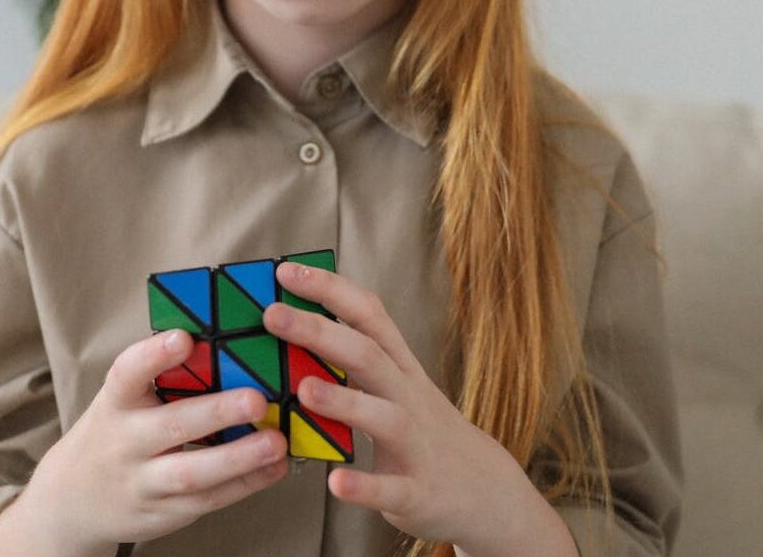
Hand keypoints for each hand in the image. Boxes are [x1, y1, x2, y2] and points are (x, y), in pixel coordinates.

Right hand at [0, 330, 287, 552]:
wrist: (71, 500)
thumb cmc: (114, 433)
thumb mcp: (123, 401)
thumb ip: (163, 378)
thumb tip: (227, 343)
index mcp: (116, 402)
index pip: (127, 374)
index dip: (154, 355)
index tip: (184, 338)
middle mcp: (125, 443)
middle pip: (171, 427)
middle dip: (216, 413)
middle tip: (256, 399)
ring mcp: (143, 482)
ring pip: (192, 473)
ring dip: (238, 458)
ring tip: (275, 441)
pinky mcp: (164, 513)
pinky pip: (208, 500)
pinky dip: (245, 484)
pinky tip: (274, 467)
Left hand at [262, 261, 520, 548]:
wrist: (488, 492)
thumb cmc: (425, 432)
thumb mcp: (398, 388)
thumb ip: (356, 362)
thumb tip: (296, 329)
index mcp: (400, 368)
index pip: (369, 316)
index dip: (330, 289)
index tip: (287, 271)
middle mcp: (409, 397)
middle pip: (368, 355)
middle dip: (320, 332)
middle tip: (273, 315)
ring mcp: (416, 444)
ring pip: (383, 416)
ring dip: (344, 401)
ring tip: (304, 390)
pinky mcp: (418, 491)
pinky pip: (390, 488)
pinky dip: (365, 485)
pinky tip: (336, 483)